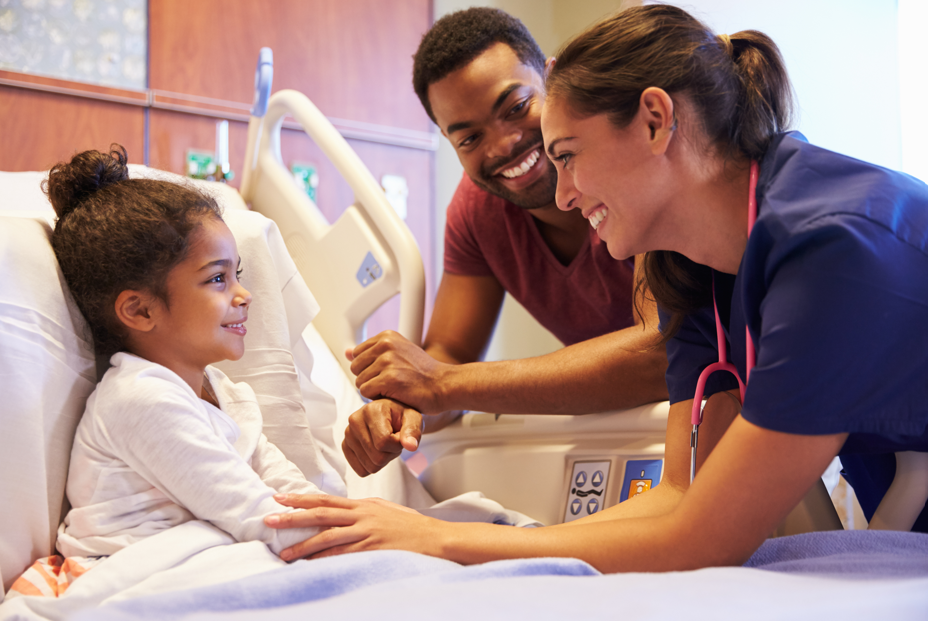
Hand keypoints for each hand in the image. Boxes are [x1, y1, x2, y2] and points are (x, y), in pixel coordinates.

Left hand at [265, 494, 437, 560]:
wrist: (434, 538)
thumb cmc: (410, 526)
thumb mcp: (384, 509)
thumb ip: (362, 510)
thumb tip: (341, 511)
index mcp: (363, 505)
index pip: (325, 499)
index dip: (301, 499)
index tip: (279, 498)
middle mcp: (361, 516)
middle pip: (320, 514)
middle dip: (293, 517)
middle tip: (269, 519)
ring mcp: (366, 533)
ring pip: (327, 537)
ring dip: (303, 545)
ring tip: (283, 553)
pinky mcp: (372, 550)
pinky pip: (342, 556)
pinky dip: (324, 560)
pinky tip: (310, 565)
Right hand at [342, 398, 421, 476]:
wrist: (390, 414)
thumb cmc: (402, 416)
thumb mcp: (413, 418)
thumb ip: (413, 431)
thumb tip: (410, 446)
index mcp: (371, 410)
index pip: (383, 442)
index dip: (397, 445)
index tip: (400, 435)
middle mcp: (355, 420)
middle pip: (377, 457)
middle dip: (391, 453)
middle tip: (393, 440)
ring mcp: (348, 434)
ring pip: (370, 466)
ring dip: (382, 459)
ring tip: (385, 444)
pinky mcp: (345, 446)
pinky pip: (361, 470)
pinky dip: (372, 465)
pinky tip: (376, 450)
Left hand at [346, 331, 449, 413]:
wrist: (443, 385)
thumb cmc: (423, 373)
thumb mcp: (398, 354)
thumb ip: (371, 352)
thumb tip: (347, 351)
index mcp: (387, 336)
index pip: (357, 354)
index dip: (369, 368)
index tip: (387, 372)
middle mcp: (386, 345)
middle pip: (355, 368)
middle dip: (369, 379)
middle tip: (390, 382)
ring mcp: (387, 361)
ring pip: (360, 382)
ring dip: (374, 390)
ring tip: (394, 388)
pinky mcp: (388, 378)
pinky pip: (366, 392)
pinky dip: (377, 398)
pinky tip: (394, 394)